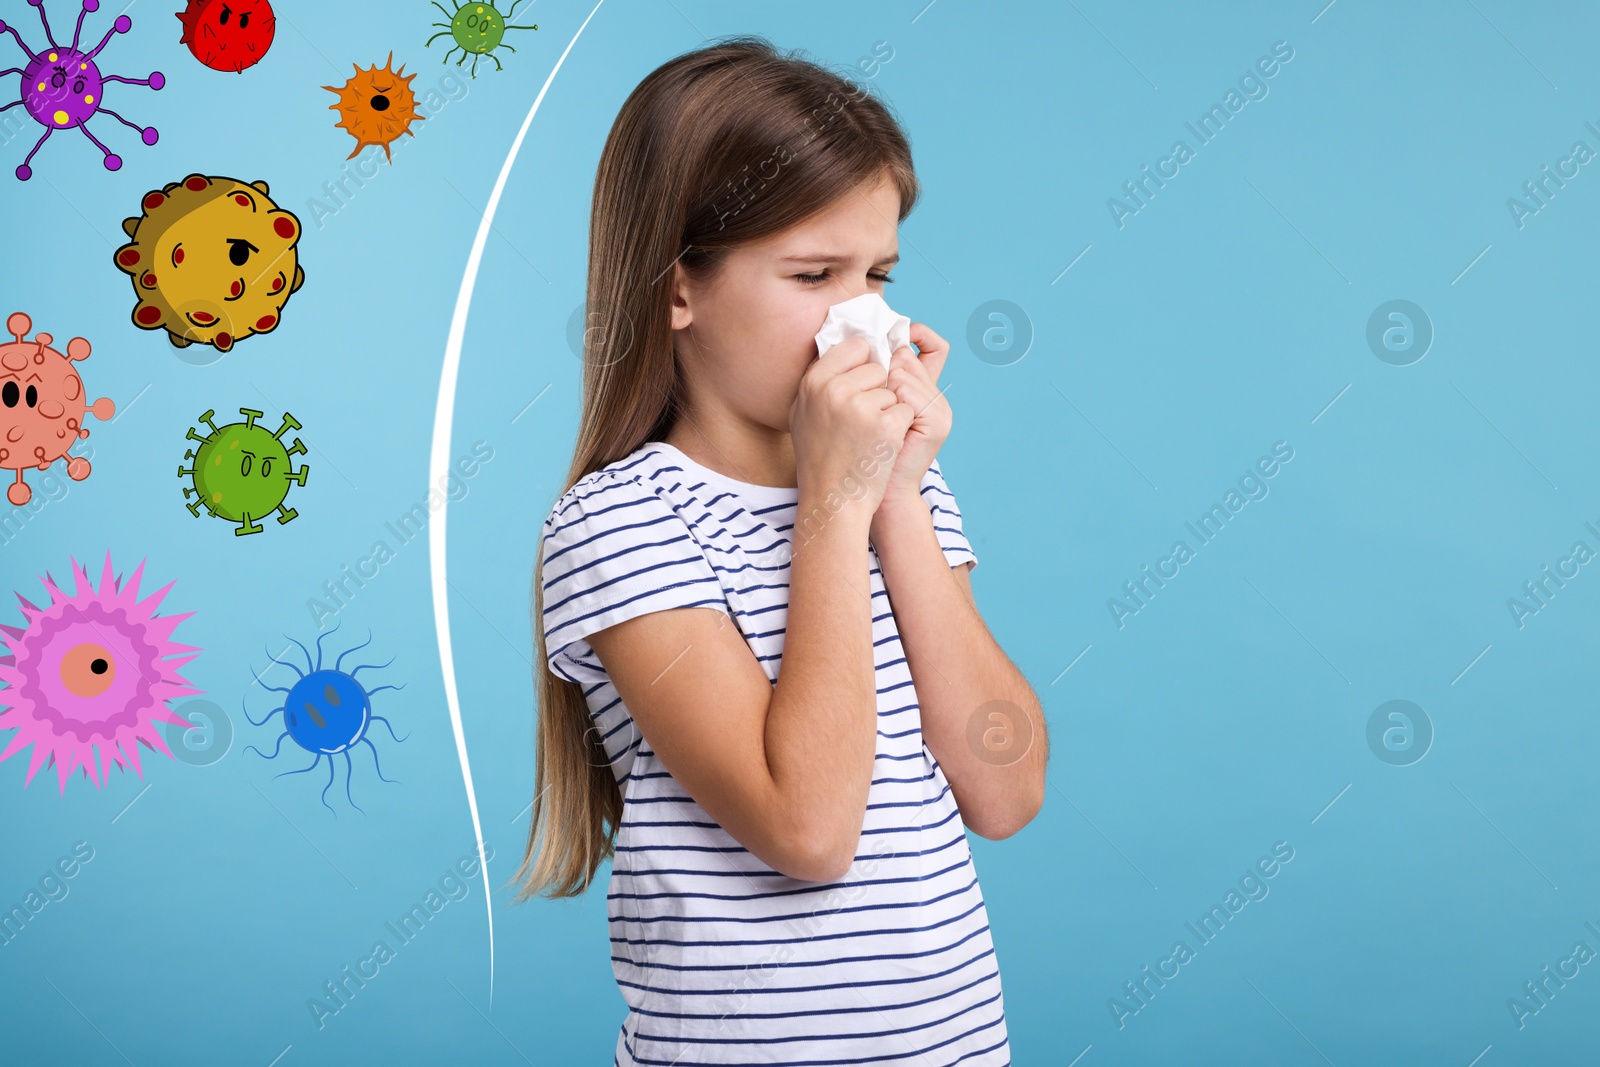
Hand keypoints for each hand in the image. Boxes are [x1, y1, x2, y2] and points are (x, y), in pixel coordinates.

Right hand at [790, 334, 915, 521]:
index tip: (859, 388)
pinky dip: (899, 429)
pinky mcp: (884, 425)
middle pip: (878, 368)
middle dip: (877, 392)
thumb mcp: (804, 412)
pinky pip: (905, 411)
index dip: (864, 365)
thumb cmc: (820, 458)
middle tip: (858, 424)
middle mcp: (834, 389)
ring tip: (866, 439)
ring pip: (893, 391)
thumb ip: (822, 378)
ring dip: (888, 412)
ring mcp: (860, 406)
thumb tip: (844, 346)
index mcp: (814, 381)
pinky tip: (880, 447)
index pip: (855, 346)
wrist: (833, 501)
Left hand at [875, 321, 951, 507]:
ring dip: (878, 389)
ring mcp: (940, 409)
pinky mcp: (937, 422)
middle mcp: (936, 396)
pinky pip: (905, 392)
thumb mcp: (864, 405)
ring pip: (903, 372)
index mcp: (923, 389)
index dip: (917, 335)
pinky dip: (887, 404)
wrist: (872, 492)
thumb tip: (863, 338)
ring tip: (871, 419)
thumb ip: (872, 375)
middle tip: (866, 400)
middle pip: (908, 357)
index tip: (889, 339)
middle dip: (881, 371)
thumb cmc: (859, 449)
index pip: (933, 347)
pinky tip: (881, 426)